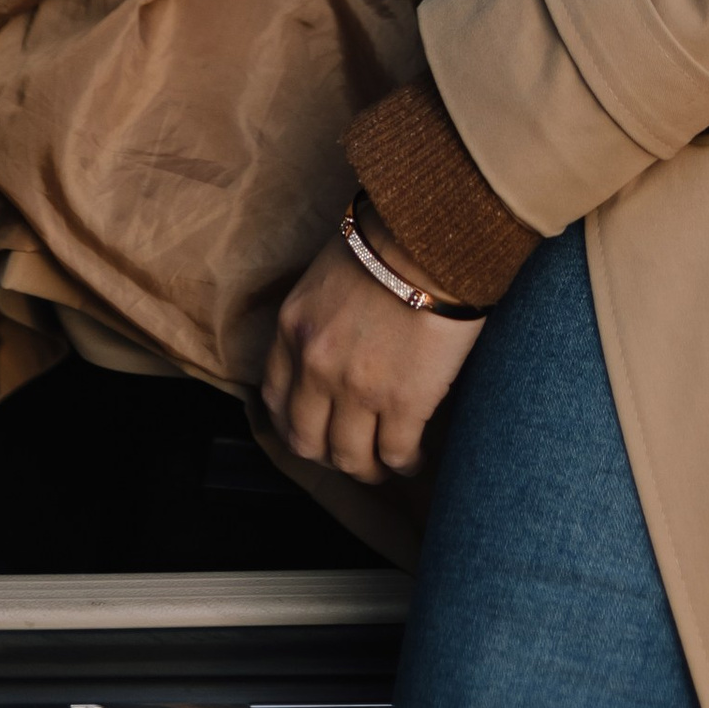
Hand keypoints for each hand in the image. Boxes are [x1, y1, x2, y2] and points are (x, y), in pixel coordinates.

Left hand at [261, 205, 483, 483]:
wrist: (432, 238)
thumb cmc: (388, 242)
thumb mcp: (327, 278)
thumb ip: (319, 320)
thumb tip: (334, 350)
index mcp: (293, 331)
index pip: (275, 399)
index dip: (294, 424)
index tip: (313, 430)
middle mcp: (315, 367)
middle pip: (308, 441)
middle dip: (329, 456)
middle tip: (350, 455)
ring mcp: (357, 390)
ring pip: (351, 458)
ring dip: (367, 468)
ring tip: (384, 464)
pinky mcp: (403, 404)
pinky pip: (395, 454)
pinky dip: (403, 463)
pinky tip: (413, 457)